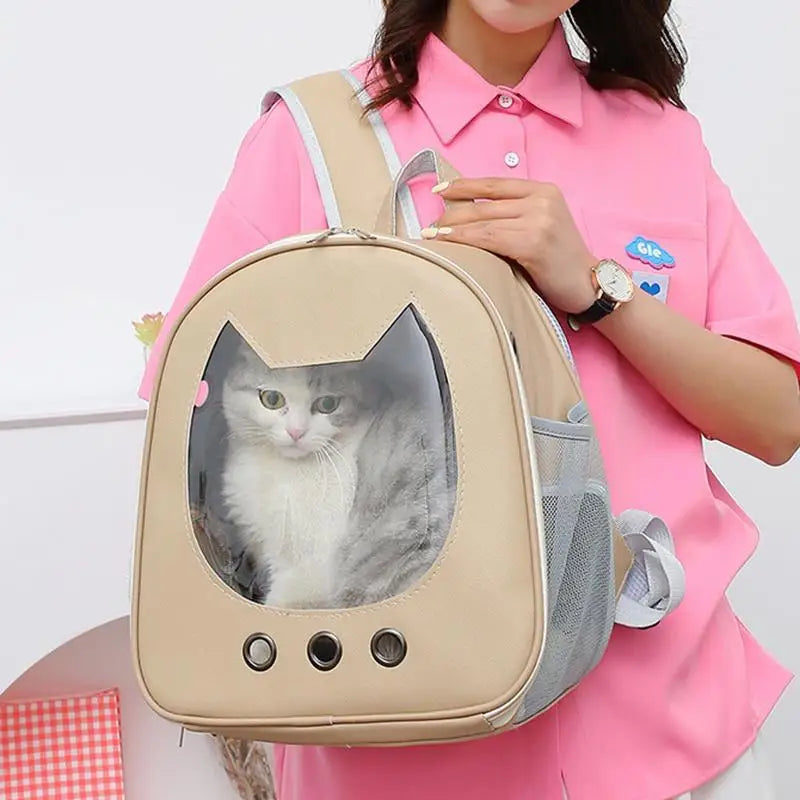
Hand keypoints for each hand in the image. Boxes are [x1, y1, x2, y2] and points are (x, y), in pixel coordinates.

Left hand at [422, 178, 598, 314]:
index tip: (439, 190)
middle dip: (452, 213)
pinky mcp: (533, 241)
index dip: (464, 185)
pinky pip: (489, 238)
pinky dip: (465, 240)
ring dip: (452, 228)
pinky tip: (448, 243)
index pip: (494, 184)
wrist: (587, 284)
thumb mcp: (541, 226)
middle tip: (428, 224)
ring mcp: (539, 219)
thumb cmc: (560, 262)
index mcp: (543, 190)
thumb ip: (515, 215)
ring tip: (430, 235)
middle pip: (485, 203)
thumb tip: (469, 215)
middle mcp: (541, 199)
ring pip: (483, 220)